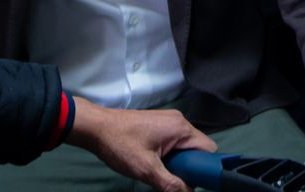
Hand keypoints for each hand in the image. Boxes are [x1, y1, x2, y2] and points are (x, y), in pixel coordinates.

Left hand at [67, 100, 216, 191]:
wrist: (97, 127)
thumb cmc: (121, 144)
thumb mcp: (146, 169)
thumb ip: (169, 183)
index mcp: (181, 128)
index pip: (208, 149)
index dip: (205, 168)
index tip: (194, 182)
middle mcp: (179, 121)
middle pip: (196, 148)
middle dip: (188, 167)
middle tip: (174, 181)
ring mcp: (169, 122)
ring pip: (184, 147)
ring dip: (177, 163)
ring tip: (162, 174)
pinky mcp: (159, 125)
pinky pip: (174, 143)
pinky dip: (170, 156)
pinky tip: (156, 165)